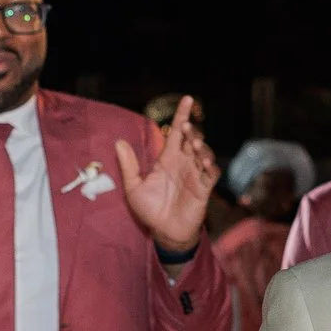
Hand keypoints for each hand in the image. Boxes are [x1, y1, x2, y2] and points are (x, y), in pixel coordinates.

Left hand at [117, 96, 218, 253]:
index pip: (177, 132)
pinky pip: (211, 174)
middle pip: (192, 139)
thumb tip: (118, 142)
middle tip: (186, 127)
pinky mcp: (204, 189)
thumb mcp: (133, 187)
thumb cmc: (151, 209)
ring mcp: (195, 175)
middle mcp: (184, 163)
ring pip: (204, 153)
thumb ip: (128, 165)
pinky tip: (204, 161)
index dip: (182, 115)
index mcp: (168, 159)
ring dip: (201, 146)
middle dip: (192, 131)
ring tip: (194, 144)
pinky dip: (211, 165)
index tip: (187, 99)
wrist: (164, 232)